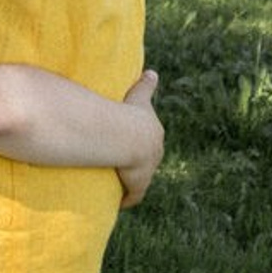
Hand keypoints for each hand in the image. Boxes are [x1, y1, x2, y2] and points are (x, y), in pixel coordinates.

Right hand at [116, 69, 163, 208]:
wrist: (130, 137)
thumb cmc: (130, 114)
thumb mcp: (139, 96)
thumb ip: (146, 85)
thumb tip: (153, 71)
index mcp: (154, 134)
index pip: (151, 139)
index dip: (143, 141)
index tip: (138, 143)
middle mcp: (154, 154)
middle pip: (147, 159)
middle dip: (139, 160)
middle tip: (125, 160)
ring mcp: (147, 171)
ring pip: (139, 176)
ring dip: (130, 178)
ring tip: (117, 178)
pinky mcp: (137, 185)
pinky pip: (132, 196)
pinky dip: (126, 198)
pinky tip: (119, 201)